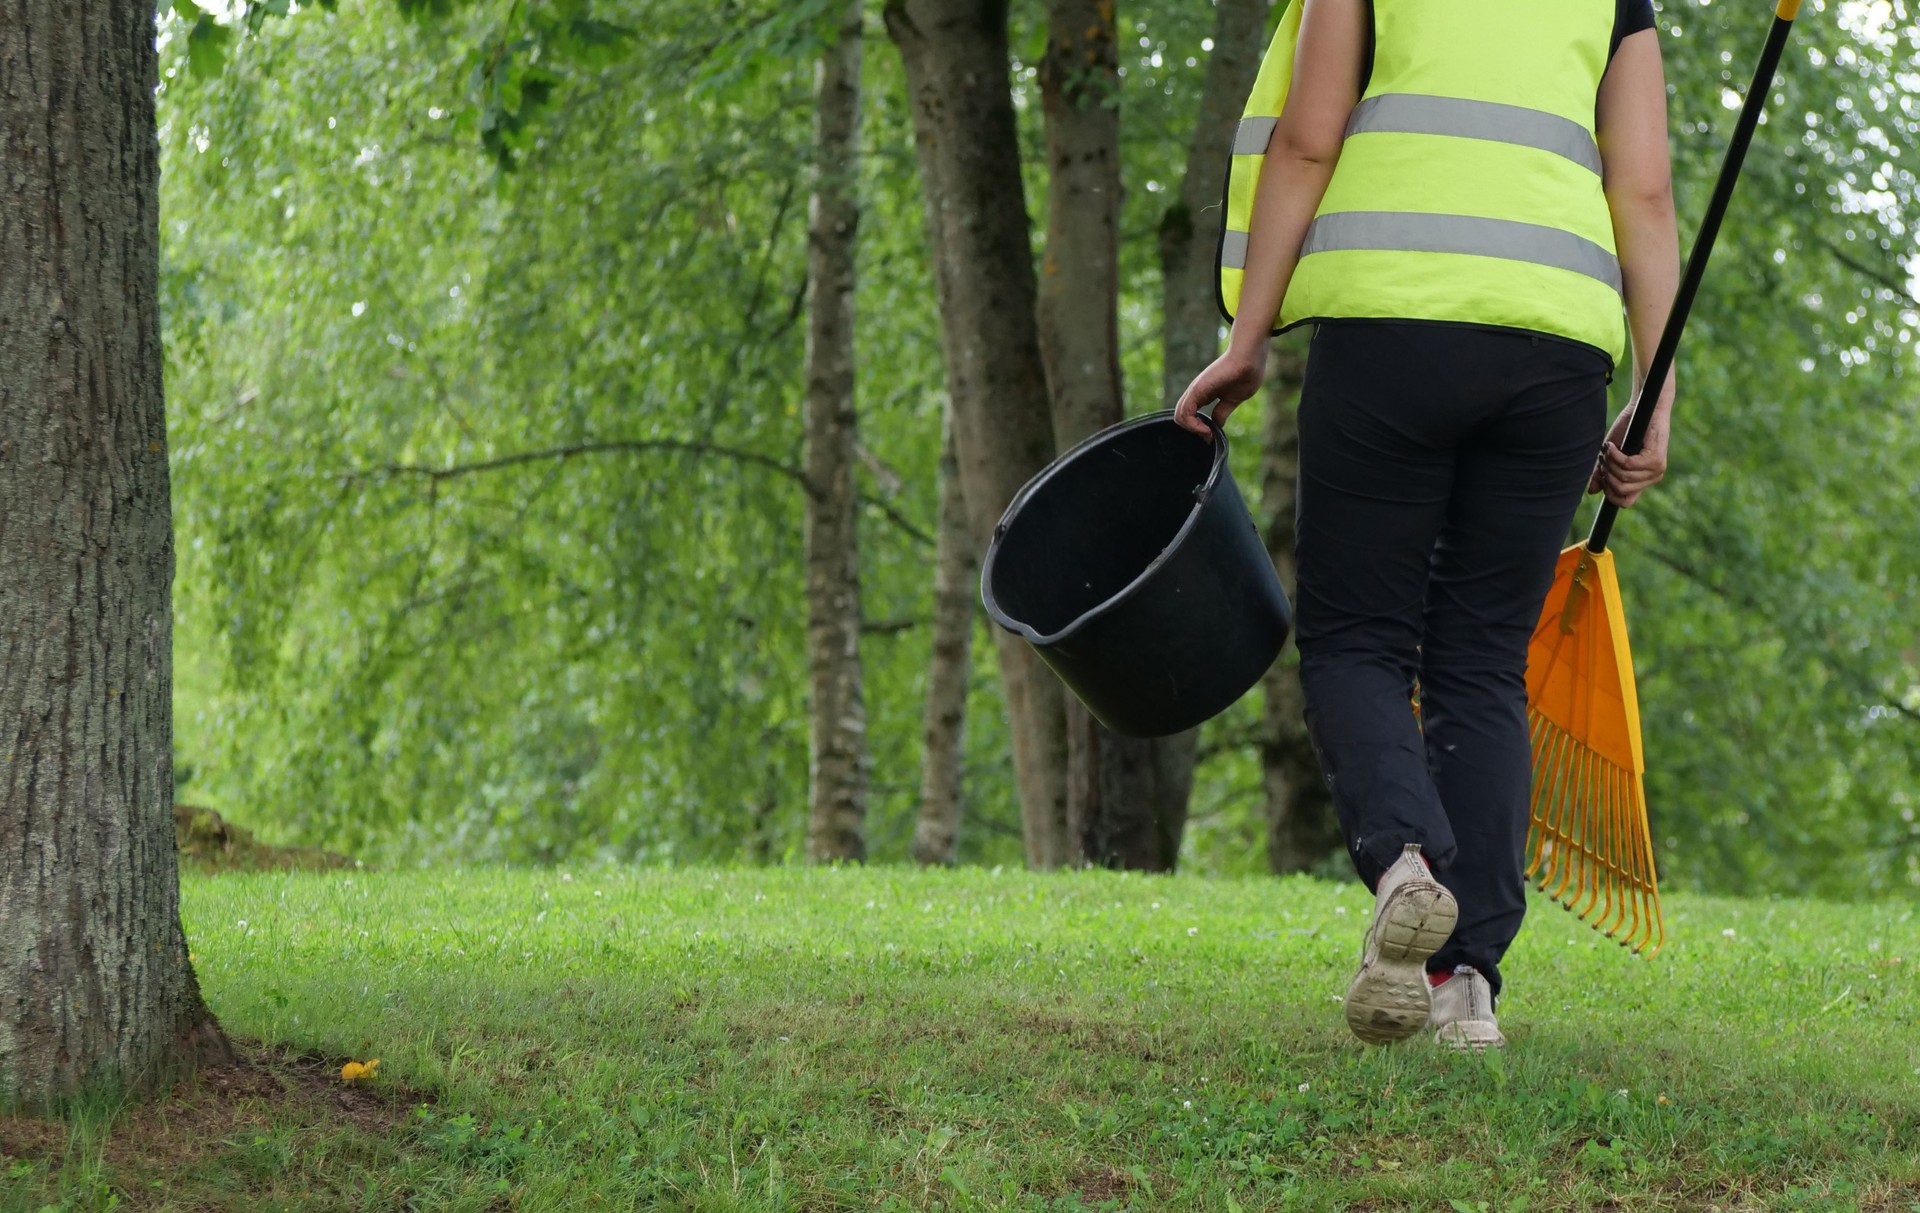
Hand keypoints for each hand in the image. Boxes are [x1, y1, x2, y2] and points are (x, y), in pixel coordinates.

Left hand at [1173, 343, 1266, 436]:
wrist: (1249, 358)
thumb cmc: (1246, 374)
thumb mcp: (1233, 399)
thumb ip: (1222, 411)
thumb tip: (1217, 425)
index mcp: (1204, 395)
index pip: (1190, 416)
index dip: (1198, 429)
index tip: (1212, 436)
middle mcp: (1196, 393)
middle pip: (1182, 418)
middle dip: (1194, 431)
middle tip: (1209, 436)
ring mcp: (1195, 390)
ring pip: (1179, 417)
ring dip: (1193, 430)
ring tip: (1208, 433)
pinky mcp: (1196, 390)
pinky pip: (1184, 412)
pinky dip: (1193, 426)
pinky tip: (1207, 430)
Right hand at [1588, 380, 1673, 507]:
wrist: (1644, 408)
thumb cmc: (1629, 429)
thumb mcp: (1611, 456)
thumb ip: (1602, 473)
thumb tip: (1592, 492)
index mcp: (1643, 480)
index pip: (1625, 502)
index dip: (1609, 492)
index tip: (1601, 475)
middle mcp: (1652, 478)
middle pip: (1620, 489)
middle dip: (1606, 473)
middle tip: (1603, 456)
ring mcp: (1656, 470)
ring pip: (1623, 478)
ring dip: (1609, 462)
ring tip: (1609, 448)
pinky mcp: (1655, 459)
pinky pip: (1627, 465)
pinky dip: (1615, 455)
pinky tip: (1612, 445)